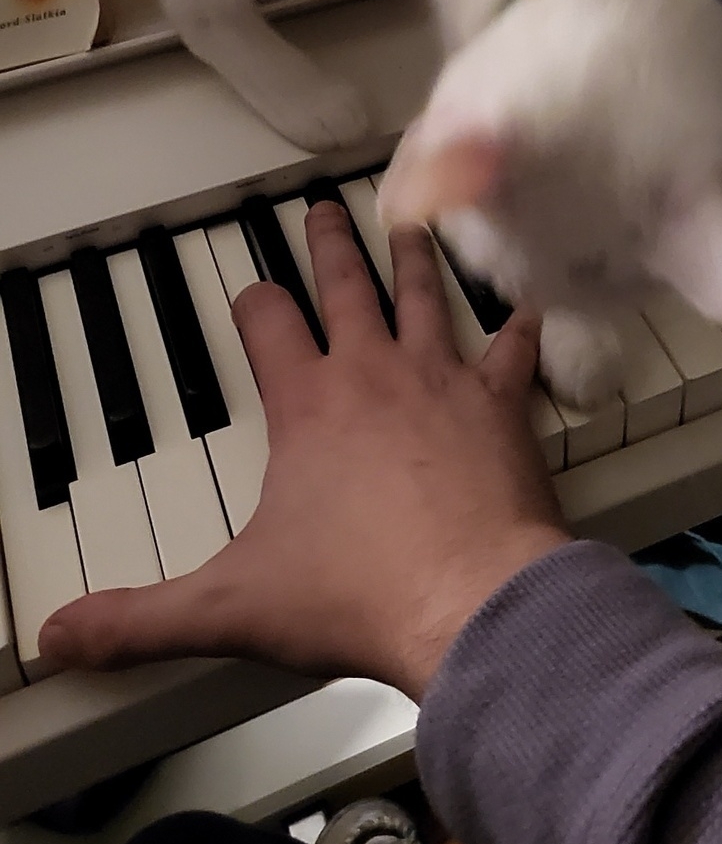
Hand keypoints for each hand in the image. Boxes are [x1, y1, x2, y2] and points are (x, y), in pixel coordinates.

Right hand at [39, 205, 569, 699]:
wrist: (471, 603)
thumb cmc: (364, 593)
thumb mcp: (232, 608)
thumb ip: (143, 618)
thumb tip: (70, 632)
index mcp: (309, 407)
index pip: (267, 327)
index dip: (253, 304)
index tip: (252, 293)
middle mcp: (375, 376)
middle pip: (347, 288)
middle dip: (330, 246)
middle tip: (325, 211)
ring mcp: (443, 383)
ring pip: (425, 298)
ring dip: (415, 261)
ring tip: (409, 229)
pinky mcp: (501, 408)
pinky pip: (514, 352)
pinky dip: (520, 327)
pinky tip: (528, 305)